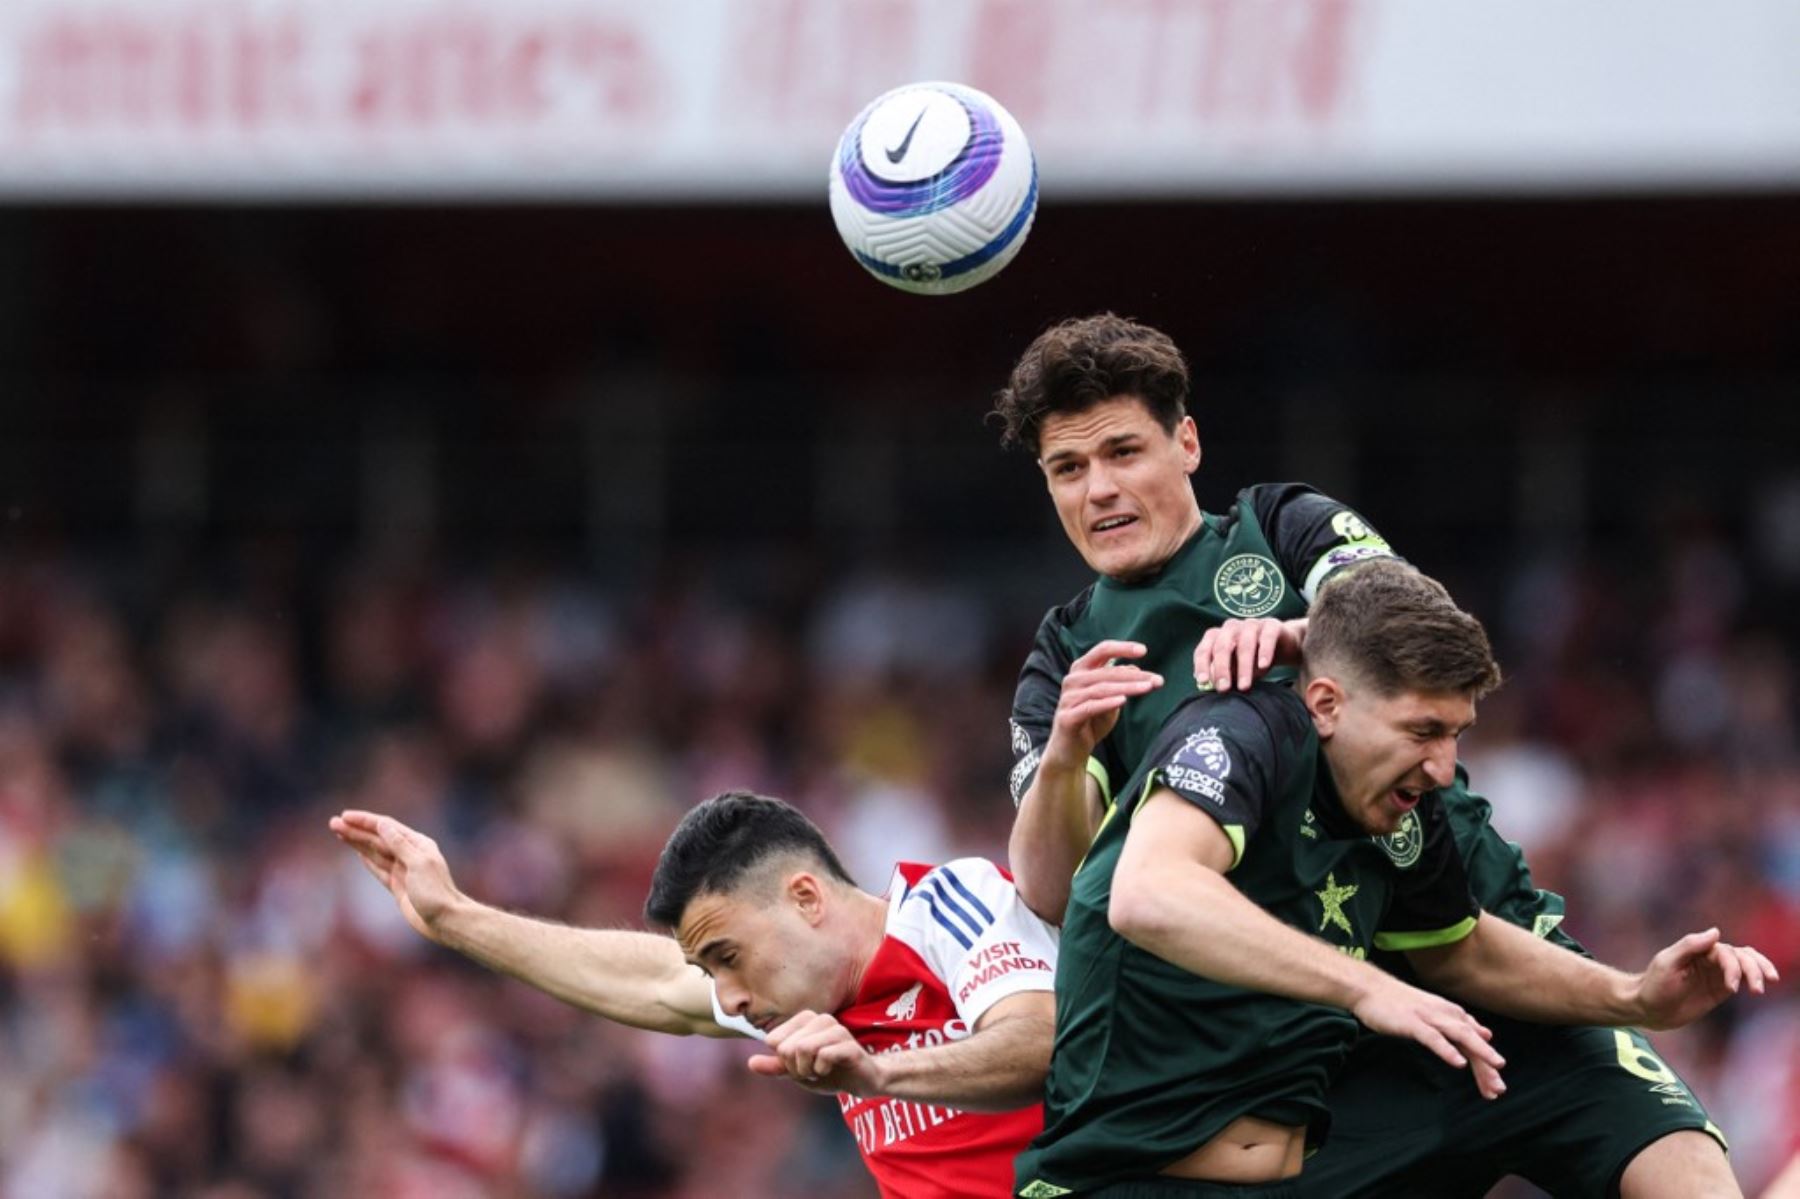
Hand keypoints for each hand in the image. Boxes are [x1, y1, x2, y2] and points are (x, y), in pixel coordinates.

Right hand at [329, 809, 461, 941]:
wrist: (445, 920)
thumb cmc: (436, 892)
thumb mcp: (418, 864)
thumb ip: (399, 845)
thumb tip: (383, 825)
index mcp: (418, 844)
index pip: (386, 827)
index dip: (365, 821)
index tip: (345, 816)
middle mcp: (410, 854)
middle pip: (377, 839)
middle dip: (355, 831)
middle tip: (333, 823)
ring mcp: (402, 870)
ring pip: (375, 853)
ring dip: (357, 843)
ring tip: (338, 833)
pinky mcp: (398, 885)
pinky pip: (379, 869)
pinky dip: (367, 860)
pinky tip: (357, 853)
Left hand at [747, 1011, 883, 1097]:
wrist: (864, 1081)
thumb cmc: (831, 1072)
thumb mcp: (798, 1072)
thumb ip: (775, 1067)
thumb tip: (750, 1063)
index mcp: (806, 1020)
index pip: (774, 1040)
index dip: (784, 1061)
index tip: (801, 1065)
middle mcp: (821, 1019)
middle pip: (787, 1047)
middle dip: (796, 1068)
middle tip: (812, 1071)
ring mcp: (836, 1030)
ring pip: (802, 1049)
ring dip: (808, 1070)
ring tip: (820, 1071)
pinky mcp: (849, 1044)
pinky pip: (822, 1056)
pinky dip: (821, 1070)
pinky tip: (831, 1070)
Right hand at [1042, 640, 1161, 771]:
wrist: (1070, 751)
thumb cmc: (1091, 722)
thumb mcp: (1110, 701)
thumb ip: (1119, 685)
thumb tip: (1135, 668)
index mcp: (1082, 670)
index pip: (1102, 650)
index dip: (1122, 648)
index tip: (1144, 650)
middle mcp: (1072, 680)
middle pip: (1106, 671)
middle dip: (1134, 675)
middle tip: (1157, 680)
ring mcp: (1068, 699)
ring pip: (1100, 688)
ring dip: (1126, 688)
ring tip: (1147, 688)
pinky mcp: (1067, 717)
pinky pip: (1090, 707)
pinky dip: (1107, 703)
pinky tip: (1123, 700)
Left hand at [1193, 618, 1304, 692]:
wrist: (1283, 645)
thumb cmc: (1252, 659)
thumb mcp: (1235, 669)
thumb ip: (1223, 674)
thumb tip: (1211, 685)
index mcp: (1217, 636)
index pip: (1204, 649)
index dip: (1201, 664)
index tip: (1203, 681)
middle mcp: (1231, 627)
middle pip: (1222, 646)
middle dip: (1222, 668)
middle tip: (1224, 689)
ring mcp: (1251, 624)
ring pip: (1245, 644)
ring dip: (1243, 667)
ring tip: (1244, 686)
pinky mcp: (1272, 625)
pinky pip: (1267, 637)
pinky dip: (1265, 651)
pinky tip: (1263, 666)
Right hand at [1352, 976, 1506, 1099]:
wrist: (1369, 988)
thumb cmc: (1398, 1003)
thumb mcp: (1434, 1012)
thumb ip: (1459, 1024)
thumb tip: (1485, 1034)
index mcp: (1450, 1013)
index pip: (1475, 1040)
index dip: (1487, 1063)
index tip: (1496, 1086)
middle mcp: (1444, 1014)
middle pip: (1472, 1040)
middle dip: (1487, 1064)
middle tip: (1499, 1088)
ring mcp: (1428, 1017)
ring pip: (1460, 1036)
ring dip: (1479, 1053)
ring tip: (1494, 1070)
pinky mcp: (1412, 1022)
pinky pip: (1433, 1038)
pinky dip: (1447, 1050)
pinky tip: (1458, 1062)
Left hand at [1634, 928, 1779, 1029]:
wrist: (1650, 1008)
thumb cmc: (1654, 984)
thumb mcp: (1667, 963)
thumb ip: (1690, 946)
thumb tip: (1716, 932)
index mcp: (1698, 950)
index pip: (1725, 952)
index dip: (1733, 967)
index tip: (1731, 988)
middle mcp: (1710, 958)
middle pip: (1741, 955)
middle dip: (1754, 968)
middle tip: (1758, 988)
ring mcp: (1716, 973)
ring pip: (1746, 965)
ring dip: (1758, 971)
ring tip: (1761, 988)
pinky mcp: (1720, 989)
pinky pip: (1742, 980)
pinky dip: (1752, 980)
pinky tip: (1757, 988)